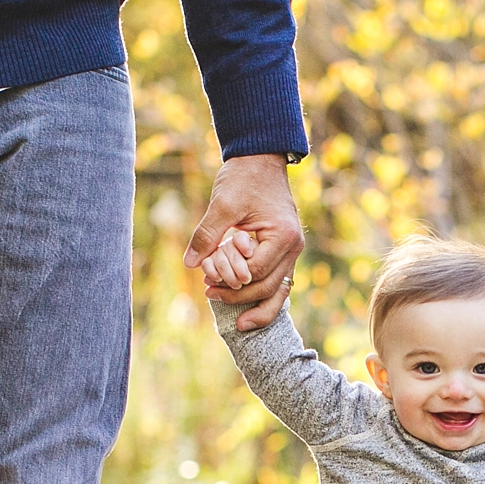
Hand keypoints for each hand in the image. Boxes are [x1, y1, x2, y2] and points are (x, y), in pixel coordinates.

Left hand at [185, 154, 303, 330]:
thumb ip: (207, 235)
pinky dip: (265, 295)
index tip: (207, 281)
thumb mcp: (223, 205)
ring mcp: (292, 250)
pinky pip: (278, 280)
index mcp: (283, 236)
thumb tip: (190, 264)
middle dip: (240, 297)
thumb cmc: (244, 178)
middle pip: (269, 287)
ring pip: (280, 290)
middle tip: (210, 295)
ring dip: (259, 307)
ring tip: (241, 324)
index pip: (256, 272)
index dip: (230, 281)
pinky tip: (250, 307)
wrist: (261, 159)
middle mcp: (294, 247)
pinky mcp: (284, 250)